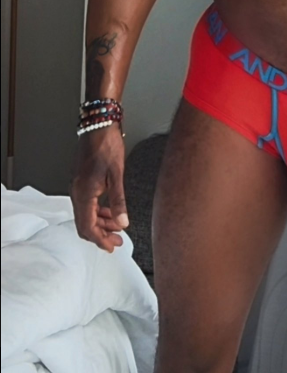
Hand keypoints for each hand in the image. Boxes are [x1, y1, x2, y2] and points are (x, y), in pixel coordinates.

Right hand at [70, 124, 127, 253]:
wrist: (99, 125)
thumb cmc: (107, 144)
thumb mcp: (117, 174)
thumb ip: (119, 201)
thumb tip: (123, 222)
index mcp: (83, 193)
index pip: (87, 227)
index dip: (100, 240)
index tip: (111, 247)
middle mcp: (77, 191)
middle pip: (84, 224)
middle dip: (101, 235)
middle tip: (117, 241)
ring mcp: (78, 186)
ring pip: (86, 214)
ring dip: (101, 223)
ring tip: (117, 228)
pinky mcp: (82, 181)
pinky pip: (87, 204)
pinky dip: (99, 211)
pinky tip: (111, 212)